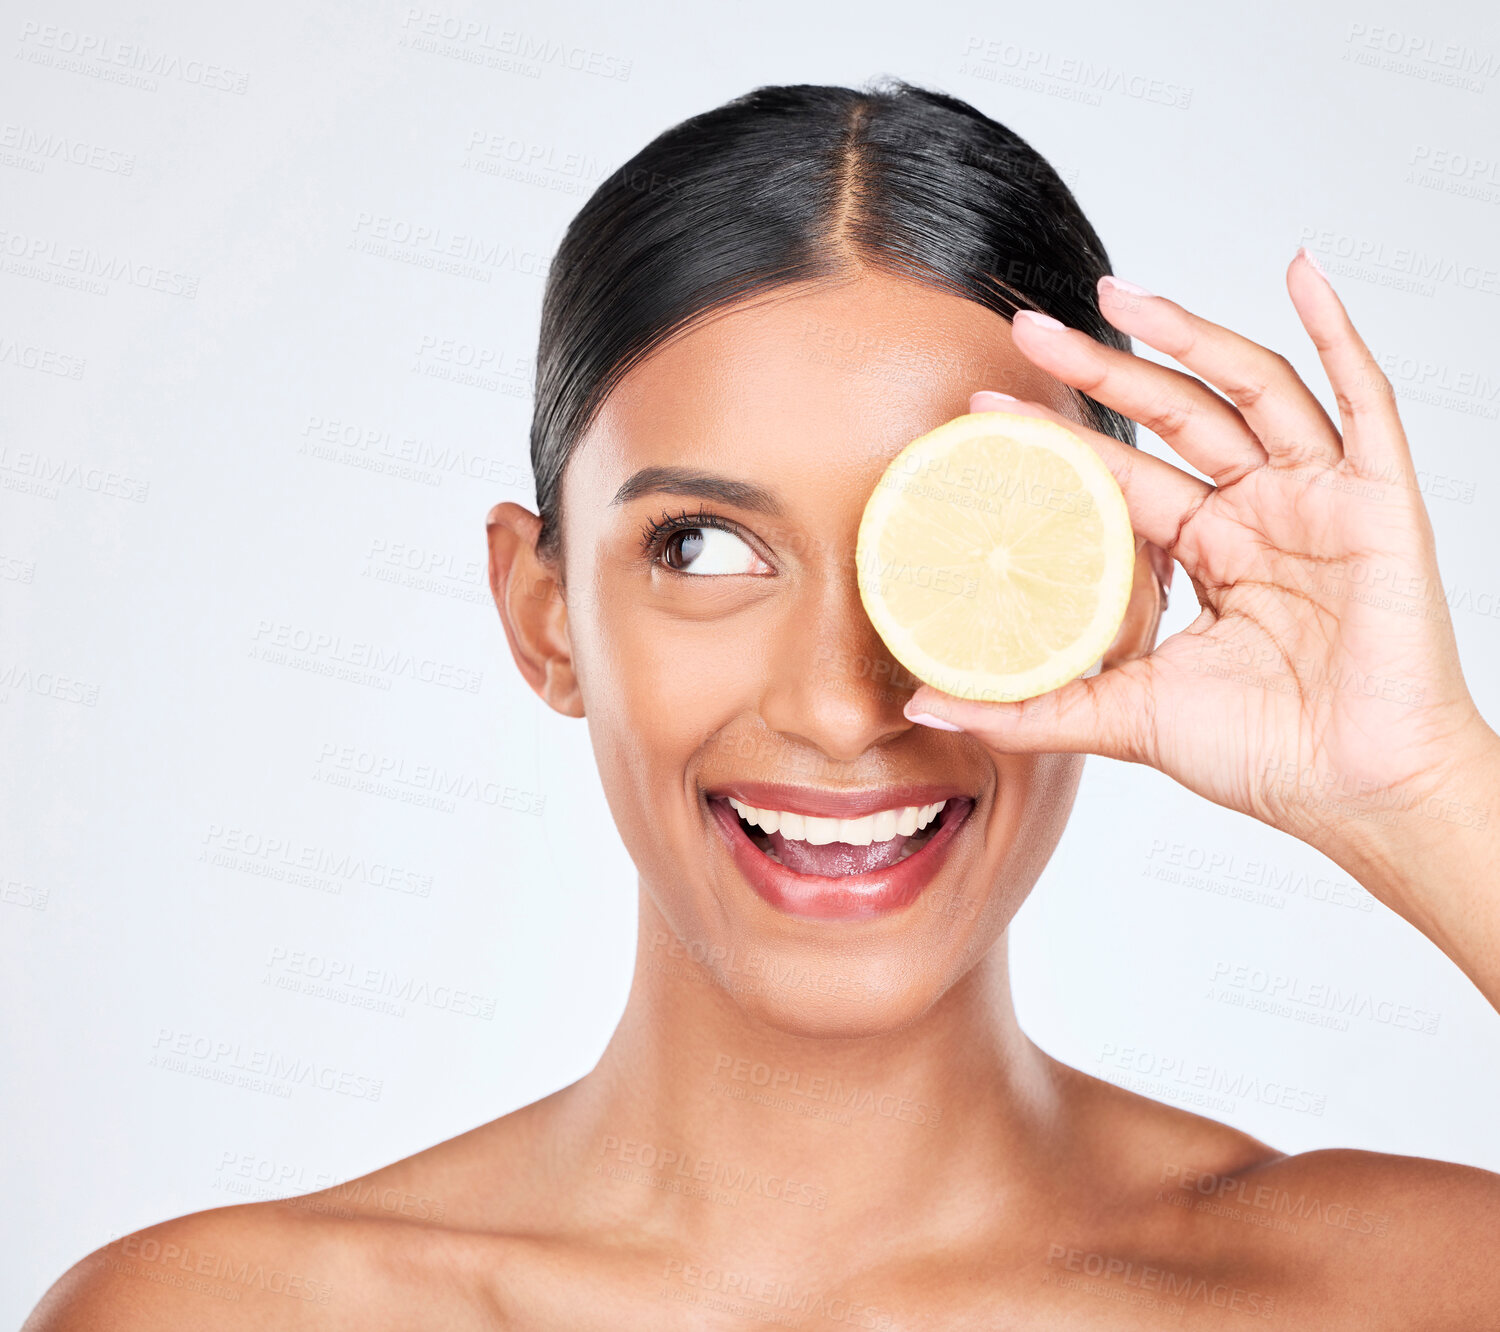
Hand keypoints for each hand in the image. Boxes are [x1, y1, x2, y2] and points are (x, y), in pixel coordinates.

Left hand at [903, 250, 1497, 874]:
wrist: (1356, 794)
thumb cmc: (1265, 755)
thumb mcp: (1125, 718)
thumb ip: (1029, 707)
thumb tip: (924, 702)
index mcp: (1206, 554)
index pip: (1120, 475)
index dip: (1058, 439)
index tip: (987, 410)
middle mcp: (1257, 513)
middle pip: (1173, 415)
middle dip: (1100, 369)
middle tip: (1028, 329)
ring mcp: (1317, 499)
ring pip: (1248, 389)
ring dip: (1186, 335)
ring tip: (1115, 297)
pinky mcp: (1378, 499)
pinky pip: (1362, 397)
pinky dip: (1336, 329)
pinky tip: (1298, 273)